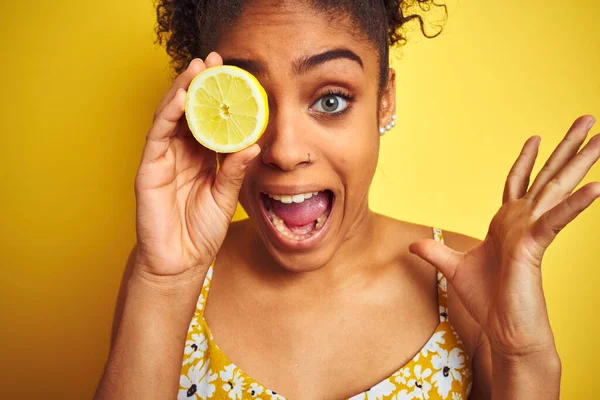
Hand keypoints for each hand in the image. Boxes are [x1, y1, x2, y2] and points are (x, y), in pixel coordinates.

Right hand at [134, 52, 259, 276]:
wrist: (180, 263)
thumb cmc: (201, 231)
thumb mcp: (226, 197)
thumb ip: (235, 171)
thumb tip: (253, 145)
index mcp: (201, 158)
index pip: (209, 121)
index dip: (219, 98)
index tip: (233, 75)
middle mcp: (181, 154)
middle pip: (189, 112)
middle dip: (200, 85)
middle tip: (214, 61)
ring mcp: (162, 159)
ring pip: (170, 117)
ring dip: (183, 91)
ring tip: (198, 69)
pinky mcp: (148, 170)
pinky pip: (157, 137)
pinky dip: (168, 115)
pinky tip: (181, 98)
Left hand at [410, 115, 598, 356]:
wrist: (502, 330)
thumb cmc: (487, 301)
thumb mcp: (453, 269)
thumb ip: (435, 252)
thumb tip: (414, 243)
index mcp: (506, 223)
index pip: (517, 183)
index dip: (526, 160)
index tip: (535, 137)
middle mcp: (522, 222)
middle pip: (547, 176)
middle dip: (567, 148)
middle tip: (588, 120)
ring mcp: (530, 231)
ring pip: (557, 188)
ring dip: (580, 162)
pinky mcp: (534, 246)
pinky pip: (555, 220)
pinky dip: (574, 204)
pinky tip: (596, 188)